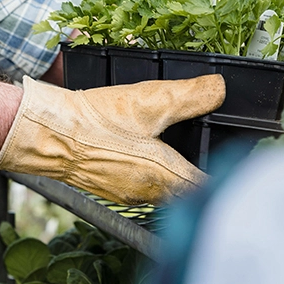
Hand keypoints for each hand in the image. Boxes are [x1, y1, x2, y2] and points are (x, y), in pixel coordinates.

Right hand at [0, 75, 224, 204]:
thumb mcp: (147, 102)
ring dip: (172, 172)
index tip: (236, 162)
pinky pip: (139, 183)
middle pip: (186, 191)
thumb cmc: (93, 123)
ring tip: (175, 147)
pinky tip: (139, 148)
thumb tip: (219, 90)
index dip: (226, 176)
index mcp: (164, 178)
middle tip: (208, 149)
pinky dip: (147, 170)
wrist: (47, 134)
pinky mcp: (109, 186)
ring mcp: (126, 193)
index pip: (209, 189)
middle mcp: (148, 194)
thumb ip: (189, 96)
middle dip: (199, 172)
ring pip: (162, 188)